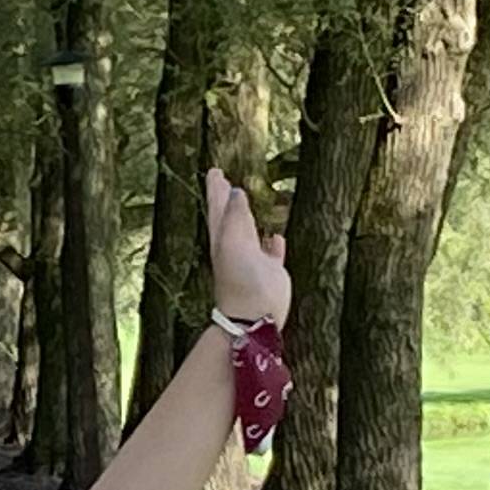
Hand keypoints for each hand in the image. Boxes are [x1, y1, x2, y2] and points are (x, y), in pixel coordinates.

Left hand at [202, 168, 289, 332]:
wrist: (253, 317)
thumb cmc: (241, 280)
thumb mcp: (234, 242)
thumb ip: (236, 216)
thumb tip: (236, 191)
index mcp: (223, 238)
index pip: (218, 207)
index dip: (216, 190)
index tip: (214, 171)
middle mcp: (236, 247)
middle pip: (230, 216)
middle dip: (226, 198)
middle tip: (222, 178)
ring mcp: (253, 260)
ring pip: (250, 232)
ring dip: (248, 216)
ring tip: (248, 202)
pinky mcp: (271, 273)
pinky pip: (271, 253)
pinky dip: (273, 244)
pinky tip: (275, 237)